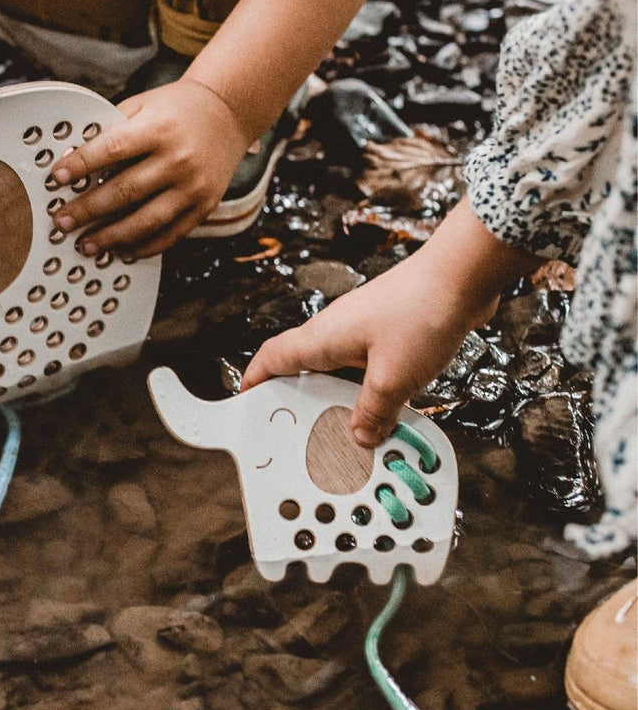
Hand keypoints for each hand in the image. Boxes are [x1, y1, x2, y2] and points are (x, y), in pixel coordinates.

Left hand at [49, 79, 250, 257]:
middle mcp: (178, 159)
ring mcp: (193, 186)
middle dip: (88, 210)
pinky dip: (144, 247)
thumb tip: (71, 158)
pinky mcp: (205, 206)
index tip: (56, 177)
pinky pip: (171, 234)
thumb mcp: (141, 106)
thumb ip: (110, 130)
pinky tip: (121, 251)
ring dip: (112, 237)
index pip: (113, 149)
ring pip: (146, 220)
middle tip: (62, 221)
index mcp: (158, 129)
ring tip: (86, 244)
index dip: (82, 164)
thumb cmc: (175, 109)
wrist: (227, 114)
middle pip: (125, 191)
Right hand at [241, 250, 496, 446]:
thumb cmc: (422, 313)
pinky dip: (367, 385)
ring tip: (348, 426)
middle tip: (301, 428)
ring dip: (340, 394)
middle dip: (300, 397)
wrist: (463, 274)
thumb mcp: (393, 378)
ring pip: (338, 366)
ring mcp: (362, 325)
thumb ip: (373, 412)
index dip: (255, 379)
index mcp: (322, 338)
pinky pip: (366, 361)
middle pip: (303, 365)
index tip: (246, 399)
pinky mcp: (388, 325)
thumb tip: (360, 435)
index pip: (272, 357)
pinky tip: (386, 404)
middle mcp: (335, 329)